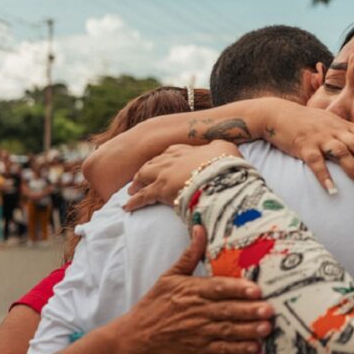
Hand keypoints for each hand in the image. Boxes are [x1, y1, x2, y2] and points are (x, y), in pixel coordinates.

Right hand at [107, 225, 273, 353]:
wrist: (135, 338)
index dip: (237, 289)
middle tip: (269, 309)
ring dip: (249, 329)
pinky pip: (222, 349)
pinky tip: (254, 346)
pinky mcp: (199, 350)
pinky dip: (238, 348)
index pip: (218, 288)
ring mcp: (200, 332)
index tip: (255, 289)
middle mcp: (198, 312)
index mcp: (192, 291)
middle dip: (249, 310)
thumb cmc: (154, 305)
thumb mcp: (170, 276)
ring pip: (228, 330)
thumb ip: (190, 254)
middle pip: (227, 310)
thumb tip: (200, 228)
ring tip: (267, 327)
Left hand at [124, 141, 238, 210]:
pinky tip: (127, 207)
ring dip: (137, 183)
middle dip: (146, 170)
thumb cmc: (226, 162)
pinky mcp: (160, 190)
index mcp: (186, 149)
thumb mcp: (226, 147)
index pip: (171, 152)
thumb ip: (219, 147)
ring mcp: (164, 174)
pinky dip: (133, 202)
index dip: (165, 158)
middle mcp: (171, 159)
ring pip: (143, 176)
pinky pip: (142, 196)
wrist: (220, 172)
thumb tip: (219, 148)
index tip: (162, 163)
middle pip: (153, 163)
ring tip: (132, 190)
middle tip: (141, 178)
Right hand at [261, 98, 353, 193]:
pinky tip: (332, 191)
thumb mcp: (332, 121)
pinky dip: (325, 176)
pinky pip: (316, 163)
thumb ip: (350, 131)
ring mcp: (320, 138)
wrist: (277, 114)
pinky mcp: (304, 147)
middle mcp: (336, 131)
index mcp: (345, 126)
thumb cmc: (307, 121)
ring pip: (344, 155)